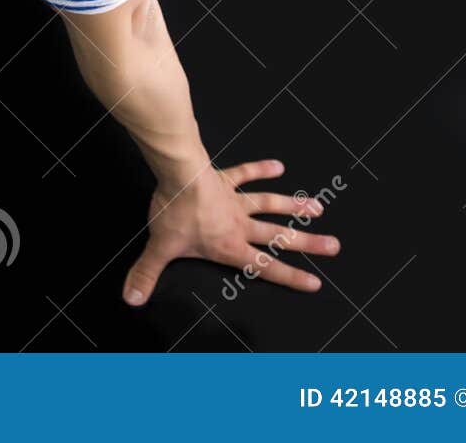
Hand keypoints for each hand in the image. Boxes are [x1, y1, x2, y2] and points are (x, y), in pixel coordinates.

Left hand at [122, 158, 339, 305]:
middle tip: (335, 246)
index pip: (264, 267)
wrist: (178, 174)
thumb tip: (130, 299)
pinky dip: (262, 168)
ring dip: (294, 206)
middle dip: (307, 243)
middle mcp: (239, 224)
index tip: (316, 282)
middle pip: (279, 236)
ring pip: (270, 204)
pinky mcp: (226, 177)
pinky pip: (246, 173)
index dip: (291, 277)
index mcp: (229, 245)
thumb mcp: (160, 248)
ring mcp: (235, 199)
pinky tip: (279, 165)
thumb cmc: (174, 213)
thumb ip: (146, 274)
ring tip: (318, 208)